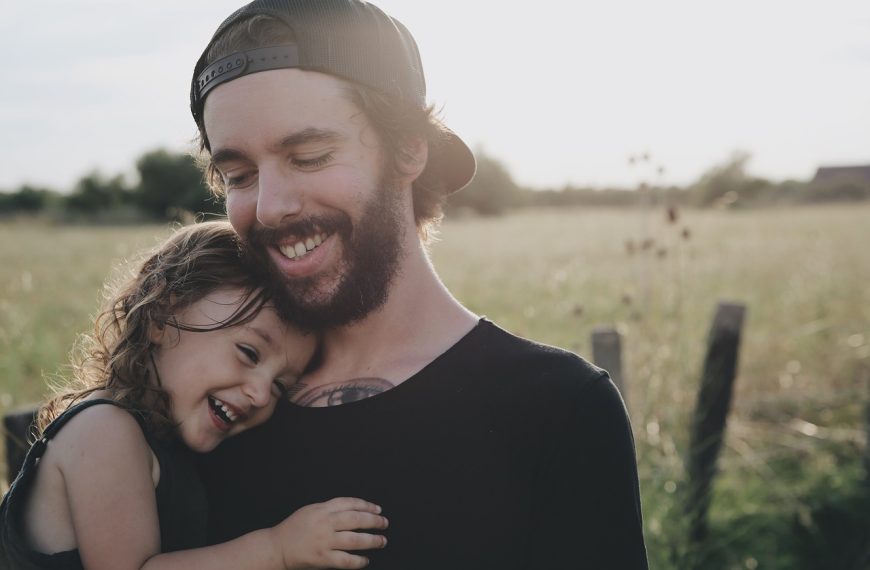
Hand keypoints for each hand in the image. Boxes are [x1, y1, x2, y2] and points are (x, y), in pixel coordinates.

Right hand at [268, 497, 387, 568]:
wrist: (276, 548)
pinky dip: (358, 561)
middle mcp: (325, 523)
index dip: (366, 505)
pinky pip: (345, 560)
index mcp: (322, 509)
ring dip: (372, 541)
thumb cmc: (292, 530)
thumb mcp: (311, 511)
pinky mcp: (322, 558)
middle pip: (356, 519)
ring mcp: (324, 541)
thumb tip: (352, 509)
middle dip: (374, 521)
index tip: (377, 509)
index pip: (350, 503)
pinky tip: (365, 560)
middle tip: (384, 523)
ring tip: (381, 541)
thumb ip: (329, 509)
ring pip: (355, 539)